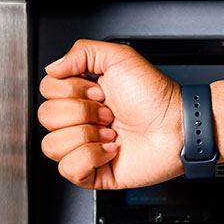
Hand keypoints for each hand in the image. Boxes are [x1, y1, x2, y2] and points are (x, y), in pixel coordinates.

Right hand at [38, 39, 183, 188]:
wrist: (177, 127)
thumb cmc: (157, 97)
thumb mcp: (120, 58)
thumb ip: (82, 51)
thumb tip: (53, 66)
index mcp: (82, 95)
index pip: (47, 90)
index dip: (73, 90)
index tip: (100, 91)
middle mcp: (81, 121)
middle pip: (46, 117)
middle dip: (82, 112)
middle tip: (109, 112)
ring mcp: (85, 148)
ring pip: (52, 145)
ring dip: (86, 136)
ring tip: (111, 132)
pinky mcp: (93, 173)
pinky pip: (68, 169)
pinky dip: (91, 157)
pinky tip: (111, 150)